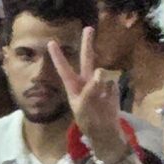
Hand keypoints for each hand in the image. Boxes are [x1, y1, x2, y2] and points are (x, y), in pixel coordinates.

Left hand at [47, 30, 129, 163]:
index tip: (50, 43)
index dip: (58, 57)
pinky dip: (111, 92)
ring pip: (102, 73)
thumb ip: (90, 90)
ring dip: (101, 83)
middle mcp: (86, 83)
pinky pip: (113, 84)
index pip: (65, 70)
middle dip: (87, 44)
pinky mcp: (113, 88)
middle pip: (86, 60)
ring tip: (100, 102)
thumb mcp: (84, 109)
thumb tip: (100, 72)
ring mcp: (100, 84)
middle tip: (88, 28)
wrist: (106, 134)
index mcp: (74, 88)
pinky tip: (110, 102)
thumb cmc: (89, 123)